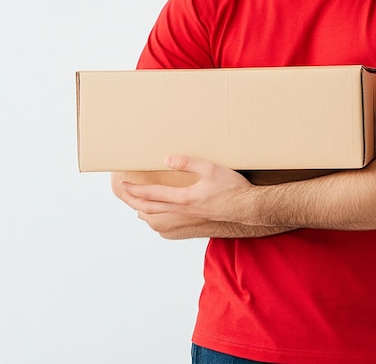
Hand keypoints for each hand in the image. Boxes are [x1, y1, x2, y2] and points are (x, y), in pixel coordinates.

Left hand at [121, 156, 252, 223]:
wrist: (247, 208)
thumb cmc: (232, 189)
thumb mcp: (211, 168)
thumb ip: (188, 163)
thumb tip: (167, 159)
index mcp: (184, 198)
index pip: (153, 194)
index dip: (136, 189)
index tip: (124, 184)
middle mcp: (183, 210)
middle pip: (150, 209)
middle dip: (134, 201)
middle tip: (124, 193)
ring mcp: (189, 216)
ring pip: (159, 216)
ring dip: (144, 210)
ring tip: (137, 203)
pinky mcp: (196, 218)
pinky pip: (169, 220)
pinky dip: (158, 216)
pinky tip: (161, 213)